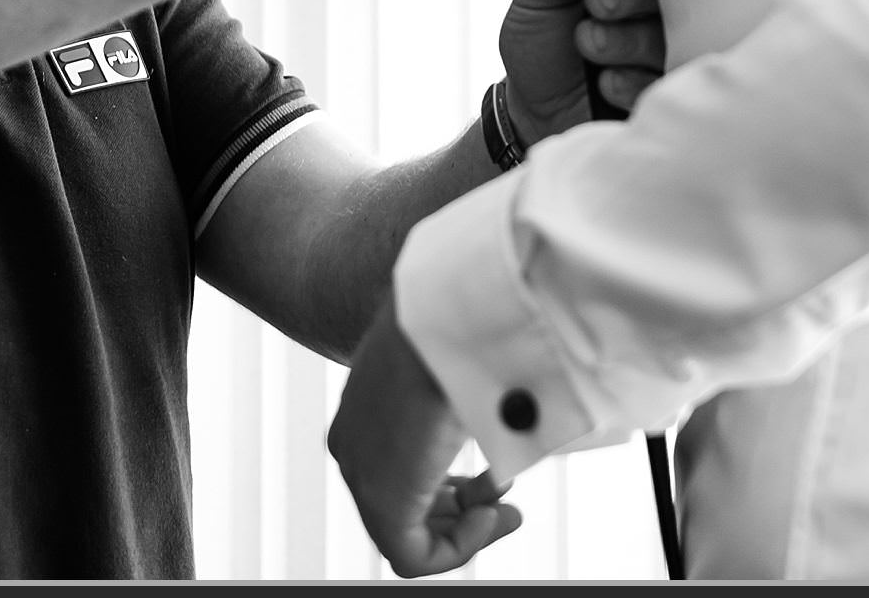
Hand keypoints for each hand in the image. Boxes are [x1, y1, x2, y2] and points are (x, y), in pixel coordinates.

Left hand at [328, 300, 519, 577]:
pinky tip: (490, 516)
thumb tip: (514, 377)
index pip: (403, 468)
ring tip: (506, 508)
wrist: (451, 312)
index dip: (455, 487)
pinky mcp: (379, 500)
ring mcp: (362, 473)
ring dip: (466, 528)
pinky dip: (458, 548)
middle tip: (507, 499)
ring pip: (408, 533)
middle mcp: (354, 443)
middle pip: (405, 505)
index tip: (499, 478)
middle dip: (463, 510)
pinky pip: (412, 556)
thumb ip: (464, 385)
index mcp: (366, 407)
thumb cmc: (465, 320)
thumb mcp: (458, 356)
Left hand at [500, 0, 663, 145]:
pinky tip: (606, 81)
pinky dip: (634, 80)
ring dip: (629, 38)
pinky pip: (668, 82)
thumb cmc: (541, 42)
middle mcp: (655, 5)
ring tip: (588, 44)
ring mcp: (665, 47)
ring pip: (671, 35)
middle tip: (599, 1)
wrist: (533, 108)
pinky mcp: (666, 89)